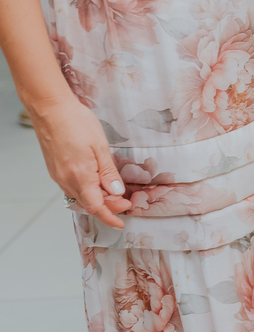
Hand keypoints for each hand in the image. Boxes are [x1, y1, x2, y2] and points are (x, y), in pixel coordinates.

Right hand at [31, 97, 130, 228]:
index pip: (96, 207)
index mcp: (80, 177)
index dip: (110, 218)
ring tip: (114, 192)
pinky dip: (86, 191)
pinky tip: (97, 183)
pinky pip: (72, 188)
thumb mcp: (101, 147)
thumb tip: (116, 192)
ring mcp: (58, 175)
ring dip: (97, 199)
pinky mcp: (54, 169)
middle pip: (88, 204)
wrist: (50, 108)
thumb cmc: (76, 123)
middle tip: (126, 201)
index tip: (121, 223)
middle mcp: (66, 180)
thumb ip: (108, 173)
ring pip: (80, 197)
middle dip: (108, 207)